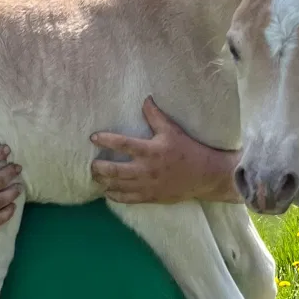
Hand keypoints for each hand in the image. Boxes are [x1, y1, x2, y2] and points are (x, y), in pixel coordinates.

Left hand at [90, 98, 239, 203]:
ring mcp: (148, 186)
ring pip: (118, 186)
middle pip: (114, 170)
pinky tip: (108, 192)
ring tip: (96, 177)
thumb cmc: (188, 150)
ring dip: (104, 182)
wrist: (206, 176)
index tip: (93, 137)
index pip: (123, 144)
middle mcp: (146, 170)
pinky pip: (128, 199)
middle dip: (99, 168)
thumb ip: (155, 116)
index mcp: (151, 151)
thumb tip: (145, 99)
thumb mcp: (173, 130)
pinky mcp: (151, 197)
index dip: (106, 140)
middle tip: (92, 164)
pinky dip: (115, 196)